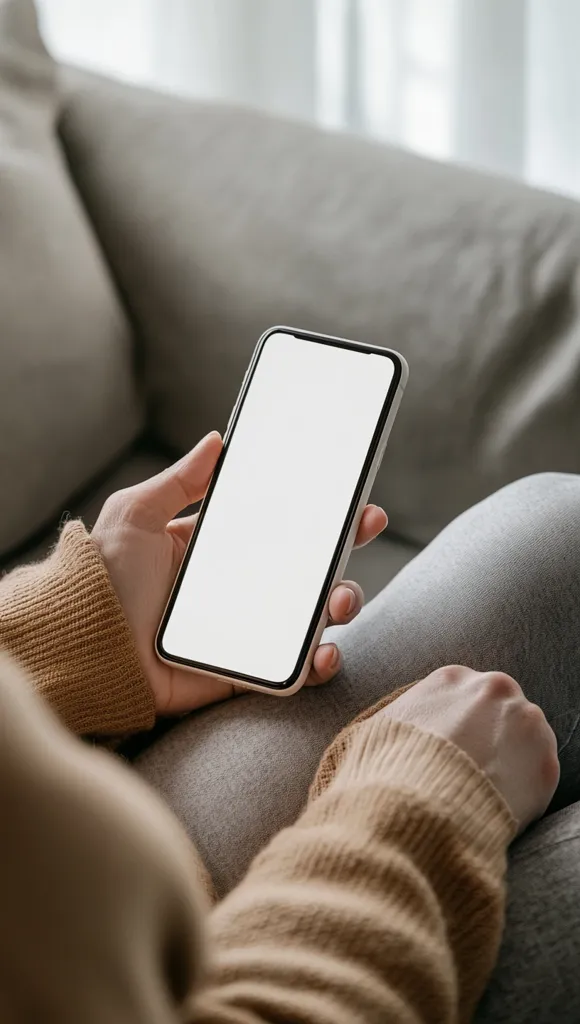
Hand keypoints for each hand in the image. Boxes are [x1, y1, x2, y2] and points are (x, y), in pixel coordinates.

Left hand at [92, 431, 387, 715]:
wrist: (83, 647)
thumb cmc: (100, 579)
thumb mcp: (135, 516)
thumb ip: (178, 480)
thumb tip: (217, 440)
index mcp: (215, 550)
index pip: (279, 527)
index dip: (317, 513)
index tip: (349, 496)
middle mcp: (237, 588)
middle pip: (307, 569)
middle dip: (345, 549)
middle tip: (365, 526)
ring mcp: (244, 631)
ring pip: (311, 618)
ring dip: (341, 604)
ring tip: (340, 599)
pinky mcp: (242, 673)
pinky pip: (291, 671)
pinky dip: (318, 665)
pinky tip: (325, 652)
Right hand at [382, 665, 558, 831]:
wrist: (414, 809)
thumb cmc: (387, 769)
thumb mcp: (378, 728)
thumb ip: (400, 717)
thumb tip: (392, 729)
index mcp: (452, 678)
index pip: (467, 696)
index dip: (461, 726)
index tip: (455, 748)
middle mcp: (495, 689)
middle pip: (501, 711)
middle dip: (491, 737)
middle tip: (473, 769)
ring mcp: (527, 723)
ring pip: (527, 739)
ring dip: (512, 761)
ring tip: (484, 791)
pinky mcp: (546, 763)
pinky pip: (540, 775)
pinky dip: (526, 791)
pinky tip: (498, 804)